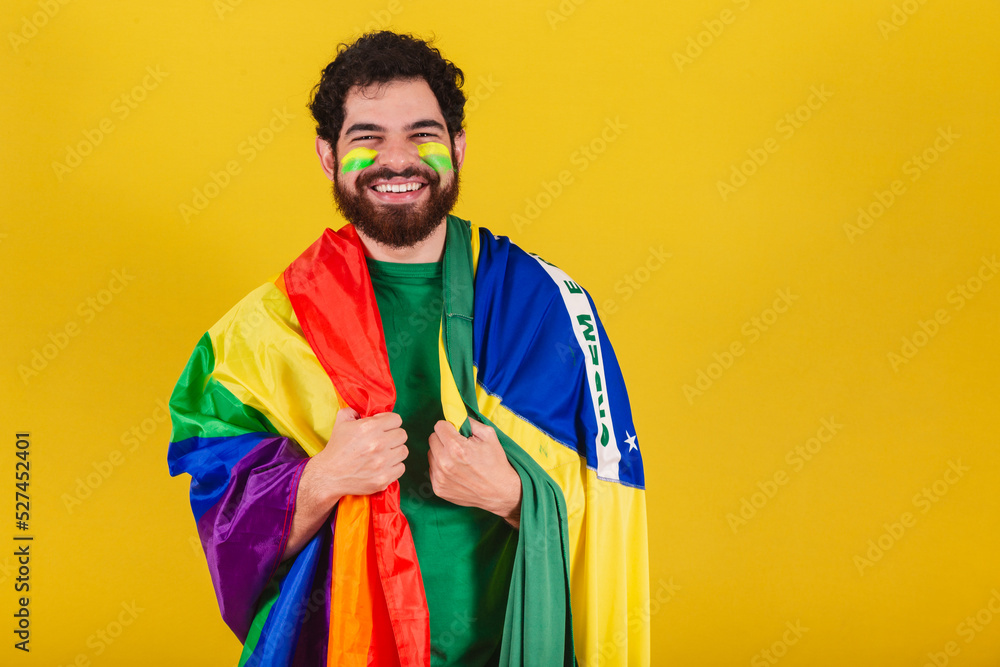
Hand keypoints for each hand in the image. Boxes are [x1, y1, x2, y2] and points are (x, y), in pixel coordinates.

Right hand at [282, 407, 406, 562]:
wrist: (329, 476)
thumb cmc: (336, 448)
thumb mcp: (341, 422)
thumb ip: (354, 410)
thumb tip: (366, 409)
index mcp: (369, 427)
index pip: (397, 420)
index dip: (390, 423)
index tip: (384, 428)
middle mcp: (378, 444)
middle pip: (402, 435)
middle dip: (394, 436)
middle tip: (385, 441)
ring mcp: (382, 462)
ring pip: (404, 451)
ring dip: (395, 451)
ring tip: (384, 453)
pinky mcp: (384, 478)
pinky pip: (401, 467)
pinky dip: (394, 466)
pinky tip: (384, 465)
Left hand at [427, 417, 521, 527]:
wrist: (500, 492)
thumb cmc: (496, 463)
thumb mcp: (489, 435)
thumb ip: (469, 422)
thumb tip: (456, 415)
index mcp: (456, 447)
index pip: (438, 426)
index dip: (449, 427)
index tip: (456, 432)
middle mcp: (444, 463)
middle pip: (432, 439)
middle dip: (444, 439)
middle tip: (458, 445)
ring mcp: (440, 478)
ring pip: (431, 454)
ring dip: (441, 453)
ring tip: (458, 460)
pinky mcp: (438, 489)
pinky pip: (432, 469)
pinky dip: (441, 468)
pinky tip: (456, 471)